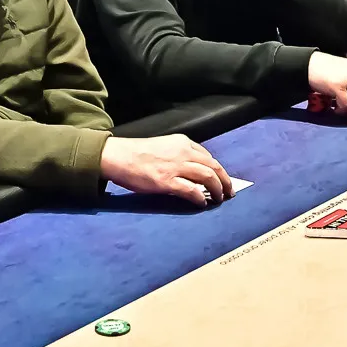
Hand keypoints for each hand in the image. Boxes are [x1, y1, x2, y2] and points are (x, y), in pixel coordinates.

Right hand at [100, 134, 232, 205]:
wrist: (118, 156)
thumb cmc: (136, 153)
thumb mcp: (162, 146)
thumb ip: (178, 155)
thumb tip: (191, 171)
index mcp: (182, 142)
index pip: (208, 156)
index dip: (218, 169)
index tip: (222, 179)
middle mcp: (183, 152)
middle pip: (213, 166)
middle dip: (224, 180)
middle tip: (228, 191)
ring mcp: (176, 167)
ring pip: (208, 177)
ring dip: (217, 189)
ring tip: (219, 198)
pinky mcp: (167, 181)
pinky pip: (192, 190)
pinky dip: (200, 197)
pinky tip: (202, 203)